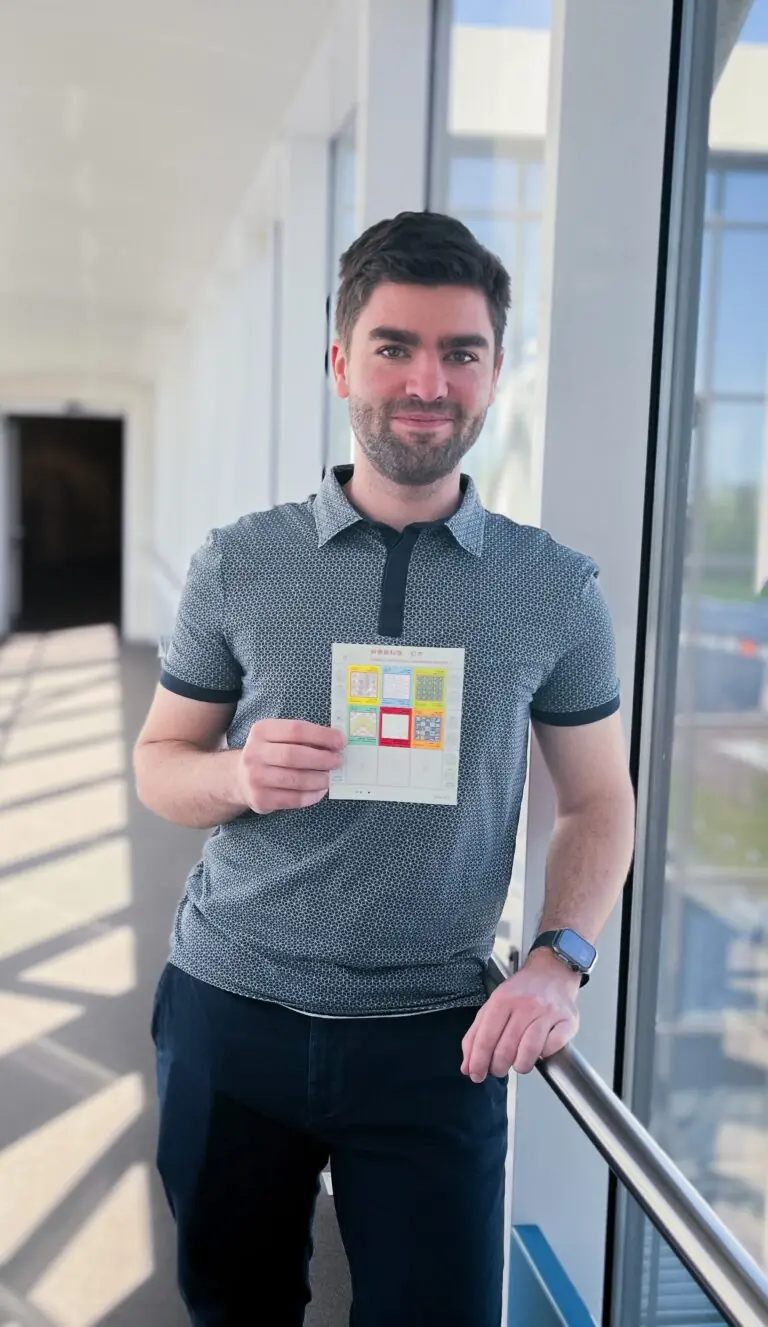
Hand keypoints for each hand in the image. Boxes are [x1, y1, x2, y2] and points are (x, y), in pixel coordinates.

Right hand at [237, 719, 345, 813]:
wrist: (239, 778)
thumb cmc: (269, 754)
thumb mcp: (277, 737)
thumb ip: (302, 738)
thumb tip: (335, 742)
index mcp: (262, 731)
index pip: (296, 730)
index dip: (322, 735)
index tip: (341, 741)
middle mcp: (254, 753)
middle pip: (294, 755)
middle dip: (322, 758)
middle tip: (338, 761)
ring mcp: (255, 778)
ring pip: (295, 779)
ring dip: (318, 779)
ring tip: (329, 778)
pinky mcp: (261, 799)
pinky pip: (293, 799)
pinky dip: (311, 796)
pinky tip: (320, 791)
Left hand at [461, 951, 579, 1079]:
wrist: (552, 972)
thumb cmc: (521, 992)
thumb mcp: (493, 1005)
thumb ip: (476, 1035)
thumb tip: (467, 1067)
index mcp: (503, 999)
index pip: (486, 1038)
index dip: (478, 1061)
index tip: (476, 1074)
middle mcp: (525, 1005)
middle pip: (506, 1049)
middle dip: (498, 1067)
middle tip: (498, 1068)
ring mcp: (548, 1013)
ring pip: (529, 1052)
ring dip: (520, 1066)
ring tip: (518, 1063)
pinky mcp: (567, 1021)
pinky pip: (552, 1048)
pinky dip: (543, 1055)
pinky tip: (539, 1050)